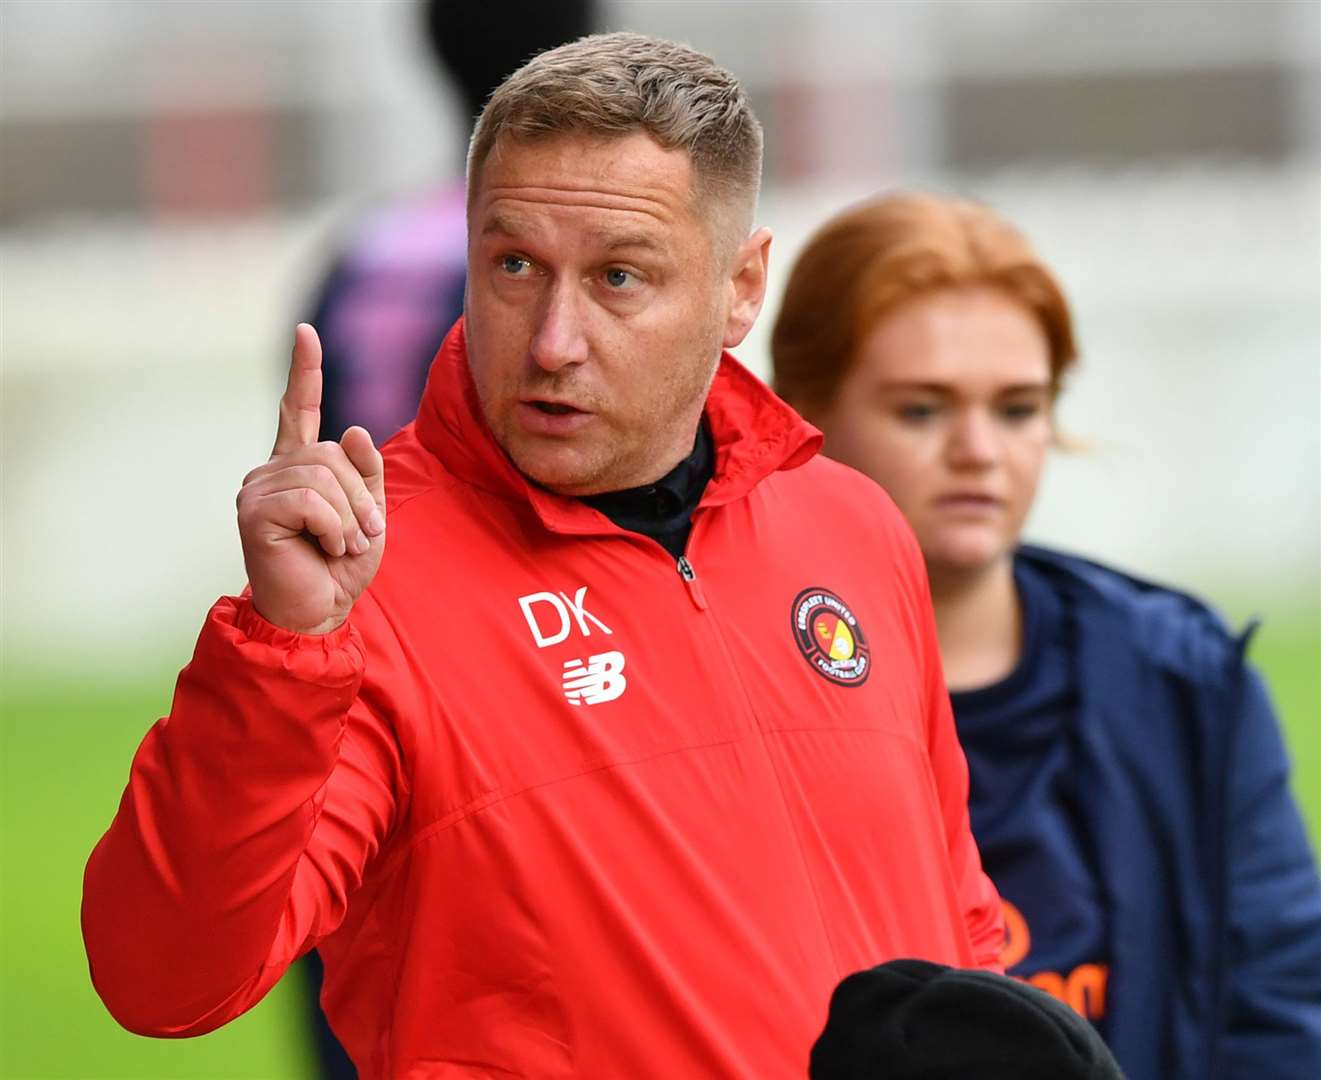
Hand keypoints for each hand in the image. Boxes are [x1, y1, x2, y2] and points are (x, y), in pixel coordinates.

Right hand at [236, 324, 385, 633]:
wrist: (318, 612)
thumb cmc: (341, 566)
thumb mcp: (369, 513)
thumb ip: (365, 472)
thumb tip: (352, 427)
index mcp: (298, 467)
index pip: (298, 410)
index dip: (305, 372)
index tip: (305, 332)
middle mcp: (271, 470)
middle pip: (331, 453)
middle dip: (361, 497)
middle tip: (361, 536)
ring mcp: (257, 488)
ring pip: (324, 477)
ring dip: (349, 518)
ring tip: (342, 546)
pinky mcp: (253, 511)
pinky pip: (311, 501)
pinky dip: (333, 528)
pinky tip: (325, 549)